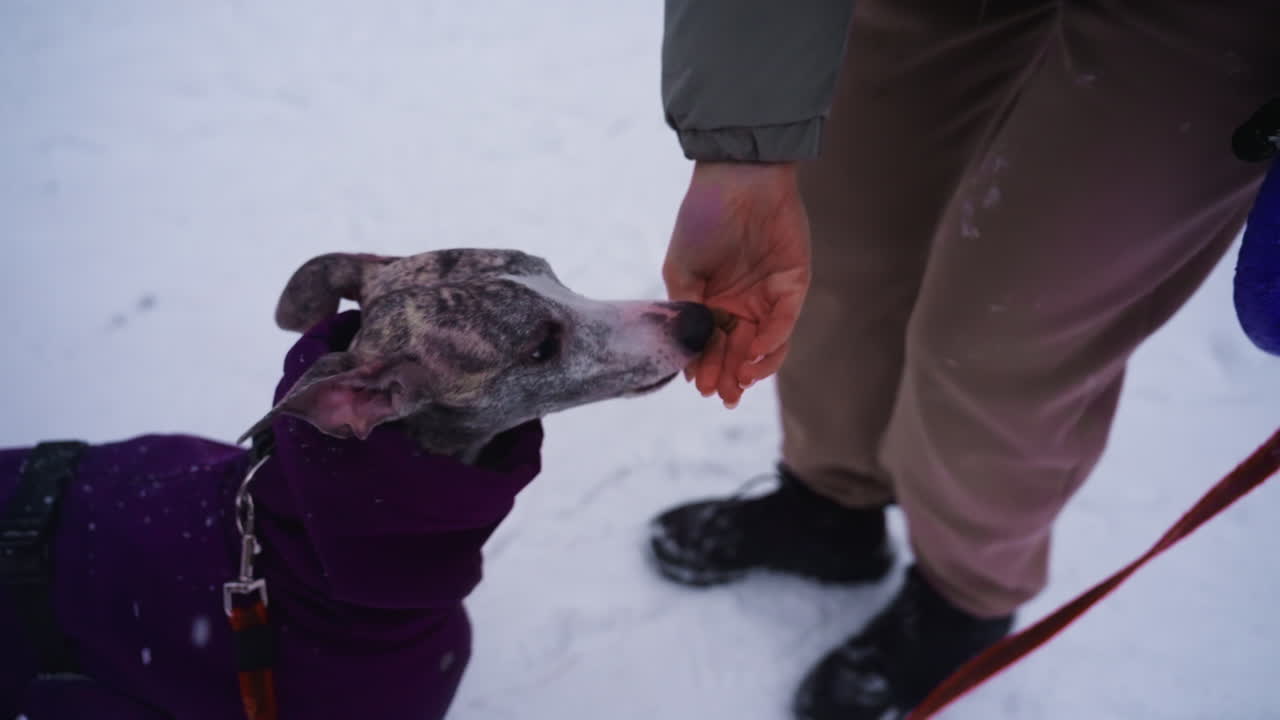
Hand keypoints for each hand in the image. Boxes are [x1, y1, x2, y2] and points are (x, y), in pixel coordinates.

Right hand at [663, 162, 811, 406]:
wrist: (738, 178)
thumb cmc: (703, 218)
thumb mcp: (680, 270)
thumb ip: (686, 311)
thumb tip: (687, 352)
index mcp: (713, 300)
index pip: (711, 344)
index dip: (704, 367)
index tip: (698, 386)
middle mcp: (742, 303)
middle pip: (738, 351)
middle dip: (728, 376)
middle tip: (721, 395)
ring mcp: (769, 296)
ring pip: (764, 345)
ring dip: (752, 367)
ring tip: (738, 382)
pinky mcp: (793, 285)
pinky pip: (784, 322)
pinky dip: (772, 342)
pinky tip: (754, 356)